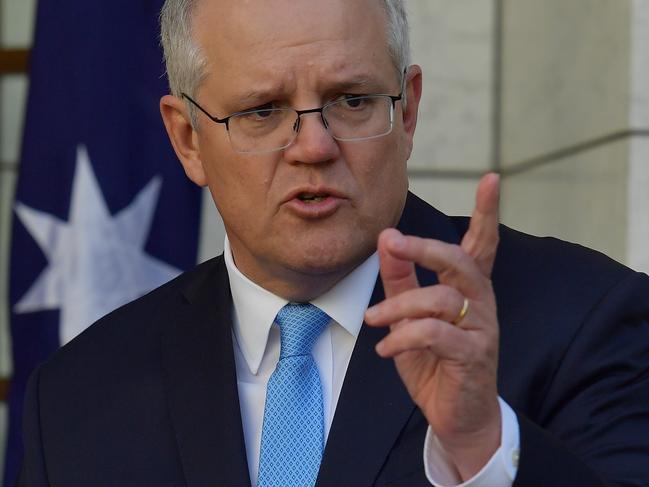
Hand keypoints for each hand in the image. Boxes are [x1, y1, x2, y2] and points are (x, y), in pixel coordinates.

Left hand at [364, 173, 501, 480]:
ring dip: (398, 306)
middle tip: (393, 242)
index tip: (492, 177)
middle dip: (425, 248)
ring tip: (373, 320)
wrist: (455, 414)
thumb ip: (400, 277)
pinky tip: (386, 349)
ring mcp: (481, 328)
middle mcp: (480, 302)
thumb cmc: (433, 360)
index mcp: (468, 288)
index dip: (487, 212)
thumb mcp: (410, 314)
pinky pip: (434, 334)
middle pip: (460, 261)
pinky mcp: (474, 355)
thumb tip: (387, 235)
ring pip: (439, 299)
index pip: (481, 243)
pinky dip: (403, 337)